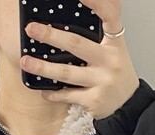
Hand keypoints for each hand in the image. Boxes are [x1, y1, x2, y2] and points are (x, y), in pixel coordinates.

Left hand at [20, 0, 138, 119]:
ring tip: (26, 62)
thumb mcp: (114, 48)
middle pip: (77, 44)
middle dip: (51, 36)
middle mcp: (110, 60)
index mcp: (115, 43)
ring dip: (43, 67)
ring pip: (67, 73)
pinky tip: (43, 89)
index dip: (97, 3)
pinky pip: (68, 95)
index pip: (110, 16)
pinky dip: (54, 93)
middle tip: (31, 28)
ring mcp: (102, 81)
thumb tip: (79, 10)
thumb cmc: (114, 72)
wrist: (129, 105)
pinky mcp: (94, 101)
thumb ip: (101, 32)